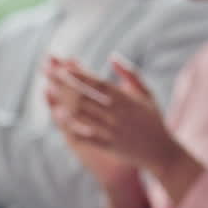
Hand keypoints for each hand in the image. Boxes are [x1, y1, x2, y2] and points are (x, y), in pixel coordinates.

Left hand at [45, 58, 180, 173]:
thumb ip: (130, 74)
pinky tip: (59, 115)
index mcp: (126, 100)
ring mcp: (111, 131)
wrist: (161, 152)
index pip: (98, 84)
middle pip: (85, 96)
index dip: (79, 74)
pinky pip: (85, 135)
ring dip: (63, 100)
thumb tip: (112, 56)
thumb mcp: (147, 93)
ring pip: (82, 114)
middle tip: (46, 70)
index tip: (62, 64)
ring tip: (48, 88)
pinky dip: (71, 125)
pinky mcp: (108, 146)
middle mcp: (117, 114)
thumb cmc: (153, 119)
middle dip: (64, 82)